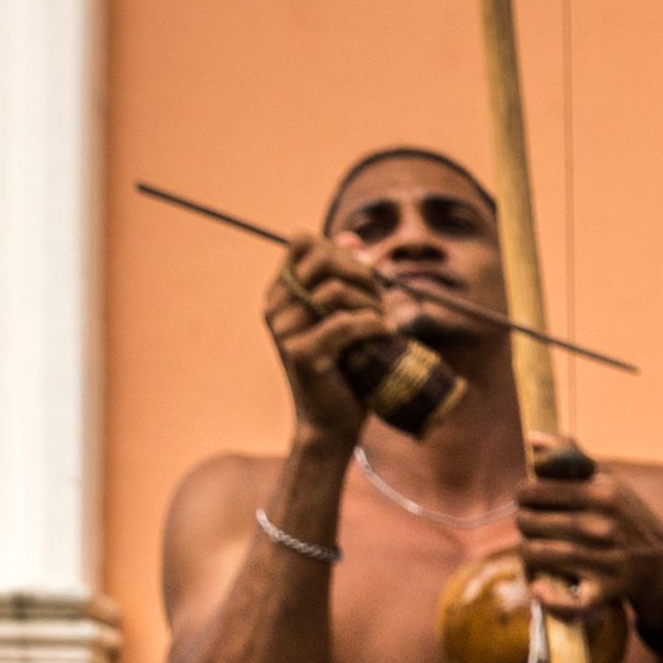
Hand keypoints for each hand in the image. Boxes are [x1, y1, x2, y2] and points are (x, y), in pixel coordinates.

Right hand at [262, 238, 397, 446]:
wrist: (332, 424)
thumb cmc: (345, 369)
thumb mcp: (347, 316)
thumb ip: (348, 277)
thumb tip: (352, 237)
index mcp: (281, 293)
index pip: (304, 242)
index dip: (340, 251)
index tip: (363, 279)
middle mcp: (275, 307)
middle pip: (323, 259)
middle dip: (362, 275)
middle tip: (380, 302)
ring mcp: (284, 330)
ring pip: (336, 291)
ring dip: (371, 304)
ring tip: (384, 323)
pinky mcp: (301, 354)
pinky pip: (344, 323)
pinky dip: (374, 325)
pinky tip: (387, 333)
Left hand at [512, 444, 662, 619]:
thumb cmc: (628, 518)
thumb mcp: (609, 481)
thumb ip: (570, 457)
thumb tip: (532, 438)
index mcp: (602, 493)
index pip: (535, 490)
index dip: (523, 495)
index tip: (528, 501)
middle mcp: (603, 525)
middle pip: (531, 522)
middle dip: (524, 524)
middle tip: (531, 526)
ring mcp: (606, 560)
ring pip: (539, 554)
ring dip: (527, 554)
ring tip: (532, 550)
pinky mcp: (608, 591)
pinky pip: (568, 600)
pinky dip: (548, 598)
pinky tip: (540, 589)